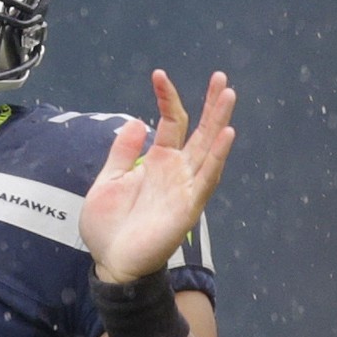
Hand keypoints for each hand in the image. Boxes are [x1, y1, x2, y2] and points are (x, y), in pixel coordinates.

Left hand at [79, 69, 237, 283]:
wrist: (111, 261)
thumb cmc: (109, 225)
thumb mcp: (108, 180)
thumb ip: (123, 152)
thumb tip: (138, 121)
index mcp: (157, 161)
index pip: (170, 122)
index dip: (166, 98)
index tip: (159, 75)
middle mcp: (176, 170)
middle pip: (199, 131)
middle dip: (211, 104)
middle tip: (220, 77)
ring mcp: (185, 187)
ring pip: (208, 149)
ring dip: (219, 122)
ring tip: (228, 95)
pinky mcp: (189, 206)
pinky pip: (206, 178)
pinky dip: (216, 156)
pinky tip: (226, 135)